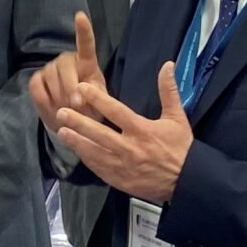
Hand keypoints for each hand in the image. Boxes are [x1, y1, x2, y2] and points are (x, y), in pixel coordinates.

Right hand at [30, 12, 107, 136]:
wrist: (72, 120)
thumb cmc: (90, 107)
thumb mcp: (99, 103)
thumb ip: (94, 97)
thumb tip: (79, 95)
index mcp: (87, 63)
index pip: (86, 44)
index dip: (83, 30)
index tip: (80, 16)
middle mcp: (67, 60)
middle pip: (65, 65)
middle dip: (70, 86)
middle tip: (77, 105)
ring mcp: (50, 68)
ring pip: (51, 78)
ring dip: (60, 98)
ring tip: (68, 110)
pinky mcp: (37, 79)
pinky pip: (37, 88)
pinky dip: (45, 101)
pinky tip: (53, 108)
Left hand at [55, 63, 194, 204]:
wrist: (186, 182)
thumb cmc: (180, 148)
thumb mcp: (177, 118)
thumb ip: (169, 91)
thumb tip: (167, 64)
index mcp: (142, 130)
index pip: (115, 111)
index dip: (97, 98)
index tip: (82, 87)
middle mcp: (129, 148)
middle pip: (99, 133)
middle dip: (78, 122)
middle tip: (61, 112)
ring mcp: (122, 166)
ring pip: (94, 152)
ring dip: (76, 141)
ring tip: (60, 131)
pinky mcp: (119, 180)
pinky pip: (98, 168)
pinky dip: (86, 158)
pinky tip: (76, 150)